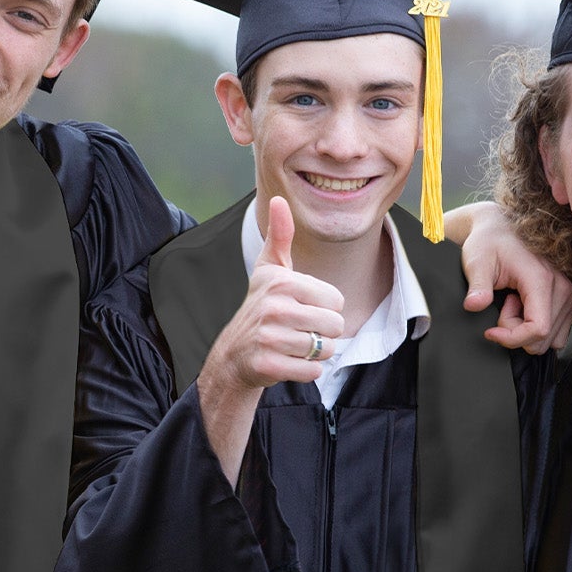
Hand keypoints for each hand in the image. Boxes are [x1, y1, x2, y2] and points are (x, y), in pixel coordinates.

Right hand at [204, 197, 345, 392]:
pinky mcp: (268, 364)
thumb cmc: (261, 306)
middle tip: (299, 330)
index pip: (336, 300)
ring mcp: (269, 337)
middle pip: (335, 325)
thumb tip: (279, 200)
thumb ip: (280, 236)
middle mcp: (274, 308)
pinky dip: (306, 370)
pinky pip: (312, 370)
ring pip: (326, 349)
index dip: (325, 308)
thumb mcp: (269, 270)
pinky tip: (288, 361)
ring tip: (294, 345)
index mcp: (282, 282)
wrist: (235, 353)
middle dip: (324, 333)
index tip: (302, 308)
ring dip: (316, 352)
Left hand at [449, 201, 571, 353]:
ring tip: (512, 302)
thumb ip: (477, 286)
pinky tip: (523, 306)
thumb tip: (474, 305)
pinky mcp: (567, 298)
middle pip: (543, 337)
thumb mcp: (477, 262)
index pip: (538, 329)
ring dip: (526, 329)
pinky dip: (536, 327)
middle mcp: (562, 287)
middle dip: (516, 332)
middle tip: (503, 304)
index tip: (490, 331)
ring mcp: (568, 293)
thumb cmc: (489, 243)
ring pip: (550, 338)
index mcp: (541, 279)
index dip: (512, 338)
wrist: (500, 229)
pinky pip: (556, 331)